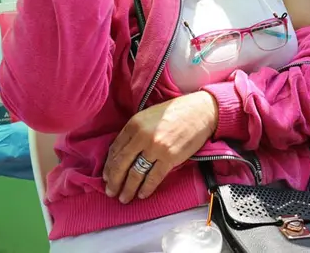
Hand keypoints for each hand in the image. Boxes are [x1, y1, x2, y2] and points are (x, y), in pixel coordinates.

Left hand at [103, 92, 217, 203]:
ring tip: (124, 198)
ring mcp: (156, 148)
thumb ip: (136, 131)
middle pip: (121, 164)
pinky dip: (146, 188)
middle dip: (114, 181)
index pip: (115, 149)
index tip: (107, 176)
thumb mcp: (149, 116)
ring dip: (128, 189)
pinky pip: (154, 178)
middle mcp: (142, 136)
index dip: (109, 166)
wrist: (201, 111)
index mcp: (134, 124)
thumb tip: (123, 152)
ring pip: (135, 174)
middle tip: (110, 191)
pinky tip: (141, 194)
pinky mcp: (170, 158)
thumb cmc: (176, 111)